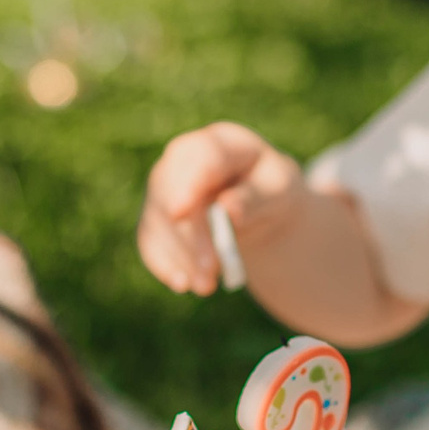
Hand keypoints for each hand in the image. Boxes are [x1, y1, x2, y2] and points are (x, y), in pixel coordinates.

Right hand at [136, 122, 304, 294]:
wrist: (259, 202)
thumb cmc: (270, 189)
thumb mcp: (279, 190)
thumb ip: (255, 197)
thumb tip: (229, 210)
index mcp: (220, 143)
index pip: (201, 158)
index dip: (188, 184)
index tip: (180, 212)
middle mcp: (182, 159)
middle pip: (172, 193)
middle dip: (189, 237)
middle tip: (210, 274)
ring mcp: (164, 186)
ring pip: (158, 221)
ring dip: (180, 257)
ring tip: (207, 286)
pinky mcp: (155, 215)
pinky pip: (150, 240)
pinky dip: (163, 264)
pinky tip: (182, 284)